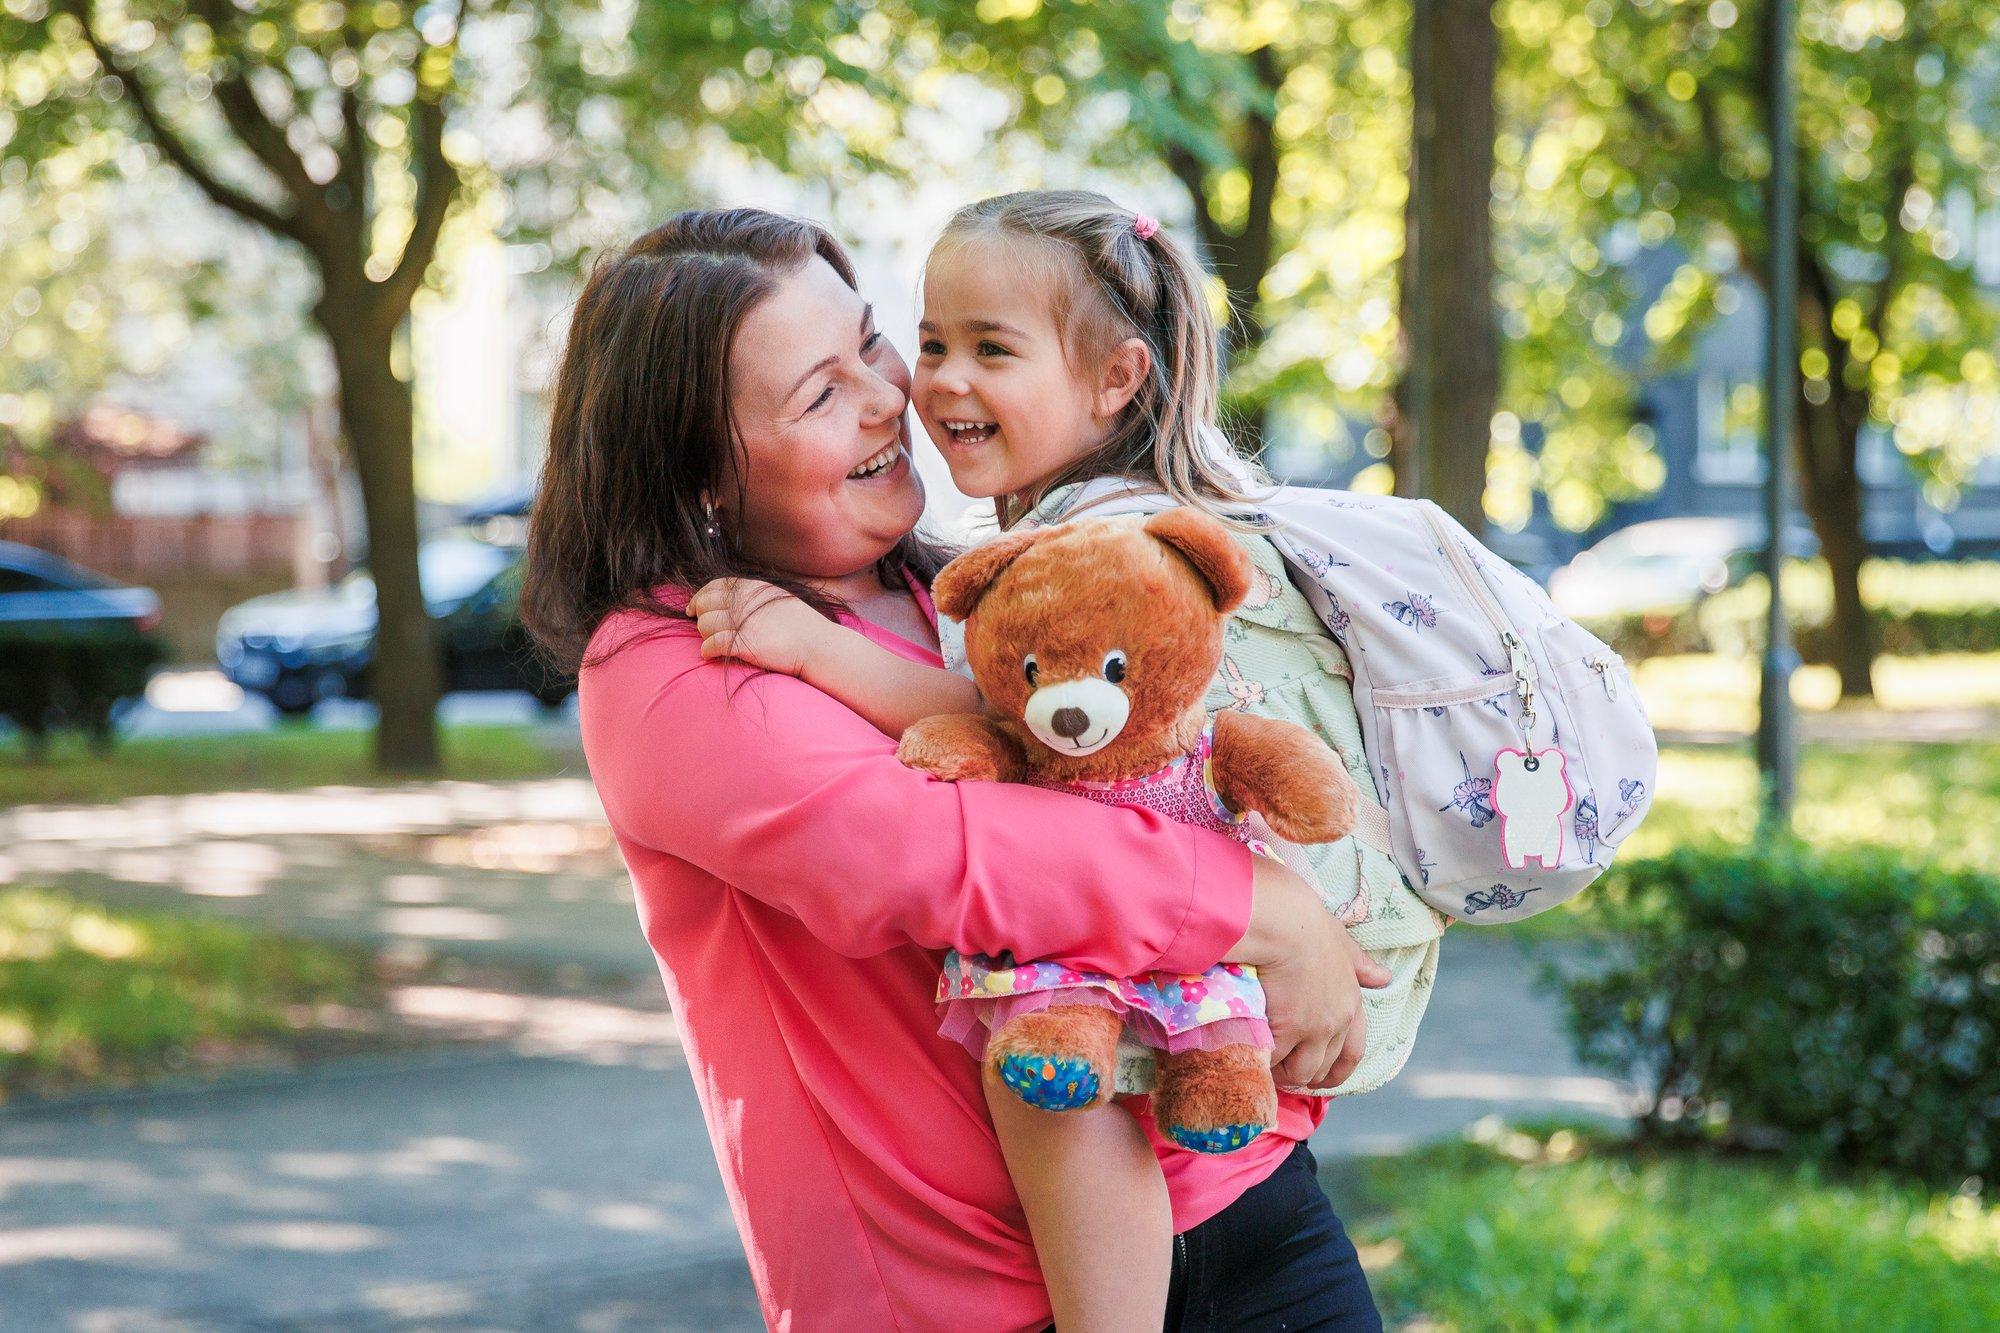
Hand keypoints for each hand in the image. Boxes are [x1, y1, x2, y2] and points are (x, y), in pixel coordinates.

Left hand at [688, 578, 827, 676]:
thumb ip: (754, 596)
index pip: (715, 586)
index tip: (692, 608)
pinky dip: (706, 650)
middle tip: (704, 628)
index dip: (699, 596)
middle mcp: (745, 601)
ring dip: (704, 635)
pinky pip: (712, 644)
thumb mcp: (777, 597)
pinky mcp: (744, 643)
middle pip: (705, 604)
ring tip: (712, 643)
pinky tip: (708, 654)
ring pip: (705, 624)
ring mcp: (744, 621)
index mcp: (753, 587)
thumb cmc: (802, 626)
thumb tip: (731, 599)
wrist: (818, 645)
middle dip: (700, 616)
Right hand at [1233, 857, 1390, 1090]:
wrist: (1286, 923)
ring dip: (1283, 1073)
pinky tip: (1250, 1054)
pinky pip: (1273, 1059)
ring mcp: (1311, 1029)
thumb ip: (1360, 965)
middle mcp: (1336, 1023)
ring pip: (1299, 1071)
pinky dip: (1263, 1061)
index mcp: (1351, 1005)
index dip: (1338, 1071)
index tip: (1323, 1079)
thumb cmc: (1310, 924)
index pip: (1353, 1052)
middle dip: (1306, 1075)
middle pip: (1323, 1067)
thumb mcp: (1342, 943)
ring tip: (1265, 1066)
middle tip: (1285, 1072)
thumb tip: (1384, 977)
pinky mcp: (1286, 1029)